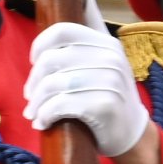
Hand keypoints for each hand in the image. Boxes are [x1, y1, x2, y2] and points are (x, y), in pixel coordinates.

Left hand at [24, 18, 151, 160]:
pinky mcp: (104, 105)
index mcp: (107, 44)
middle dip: (33, 81)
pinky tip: (43, 122)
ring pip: (52, 84)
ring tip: (34, 113)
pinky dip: (45, 115)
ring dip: (37, 103)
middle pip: (51, 59)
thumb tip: (41, 45)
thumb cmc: (107, 98)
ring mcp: (110, 81)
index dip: (40, 44)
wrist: (132, 132)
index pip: (63, 31)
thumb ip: (80, 51)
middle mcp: (111, 58)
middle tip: (30, 97)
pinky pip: (60, 105)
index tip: (34, 61)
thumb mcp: (102, 67)